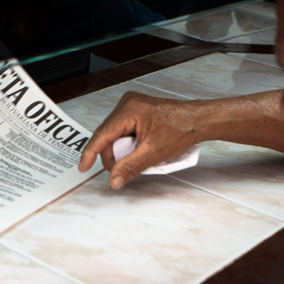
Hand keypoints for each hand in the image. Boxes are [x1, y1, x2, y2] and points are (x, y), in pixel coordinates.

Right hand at [78, 92, 204, 189]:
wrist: (199, 120)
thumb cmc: (182, 129)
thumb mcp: (154, 153)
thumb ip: (130, 167)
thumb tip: (114, 179)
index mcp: (130, 110)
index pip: (102, 134)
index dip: (91, 153)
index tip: (84, 167)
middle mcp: (127, 104)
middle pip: (107, 136)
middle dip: (113, 155)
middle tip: (122, 169)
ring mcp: (131, 106)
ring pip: (114, 134)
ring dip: (121, 150)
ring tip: (137, 156)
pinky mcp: (136, 111)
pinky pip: (122, 131)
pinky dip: (127, 144)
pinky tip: (138, 149)